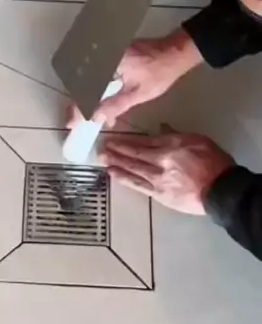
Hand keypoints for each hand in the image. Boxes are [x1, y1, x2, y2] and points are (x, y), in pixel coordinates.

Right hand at [67, 28, 202, 127]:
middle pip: (81, 84)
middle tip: (75, 123)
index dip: (77, 109)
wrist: (175, 52)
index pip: (85, 90)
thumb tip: (96, 118)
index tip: (72, 124)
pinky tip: (98, 103)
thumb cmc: (160, 72)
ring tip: (86, 116)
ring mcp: (105, 54)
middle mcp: (102, 57)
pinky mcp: (110, 55)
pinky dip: (95, 89)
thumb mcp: (138, 94)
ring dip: (85, 98)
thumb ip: (115, 106)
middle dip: (78, 105)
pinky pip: (97, 73)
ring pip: (87, 79)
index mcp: (107, 64)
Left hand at [99, 132, 234, 214]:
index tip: (113, 137)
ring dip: (115, 163)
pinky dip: (124, 179)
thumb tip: (160, 128)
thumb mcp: (197, 140)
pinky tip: (113, 174)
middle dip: (116, 151)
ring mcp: (157, 180)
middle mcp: (160, 162)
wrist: (221, 190)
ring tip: (102, 159)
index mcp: (170, 147)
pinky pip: (137, 185)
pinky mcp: (159, 195)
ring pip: (132, 170)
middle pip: (134, 155)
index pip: (143, 142)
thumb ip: (176, 135)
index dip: (126, 140)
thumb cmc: (213, 162)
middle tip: (101, 147)